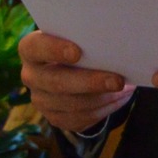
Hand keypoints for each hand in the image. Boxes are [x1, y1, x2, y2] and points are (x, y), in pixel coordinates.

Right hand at [18, 30, 134, 134]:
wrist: (68, 69)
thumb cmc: (75, 46)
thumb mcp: (74, 38)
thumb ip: (84, 39)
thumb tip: (111, 45)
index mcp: (30, 50)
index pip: (35, 48)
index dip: (54, 50)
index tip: (77, 52)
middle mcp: (30, 76)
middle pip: (57, 83)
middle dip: (90, 82)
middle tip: (117, 80)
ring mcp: (41, 100)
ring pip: (73, 105)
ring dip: (103, 98)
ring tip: (126, 89)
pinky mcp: (55, 118)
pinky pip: (81, 119)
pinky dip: (104, 109)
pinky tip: (119, 98)